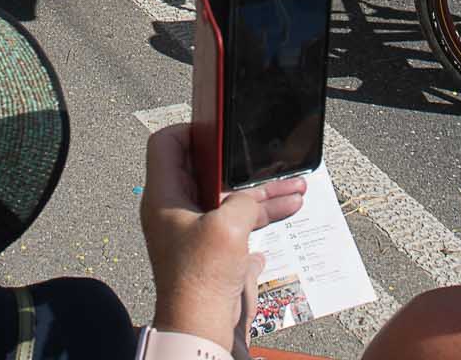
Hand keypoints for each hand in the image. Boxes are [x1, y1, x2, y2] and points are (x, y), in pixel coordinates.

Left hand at [139, 124, 306, 347]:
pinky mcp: (214, 254)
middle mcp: (176, 212)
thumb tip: (251, 200)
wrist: (203, 329)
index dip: (191, 131)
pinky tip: (287, 212)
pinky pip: (239, 226)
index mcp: (165, 197)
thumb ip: (242, 200)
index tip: (220, 131)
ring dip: (261, 193)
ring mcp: (196, 233)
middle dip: (240, 166)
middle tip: (265, 158)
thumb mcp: (228, 225)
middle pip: (206, 171)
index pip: (166, 145)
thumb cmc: (201, 279)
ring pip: (229, 199)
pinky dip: (262, 217)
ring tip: (295, 187)